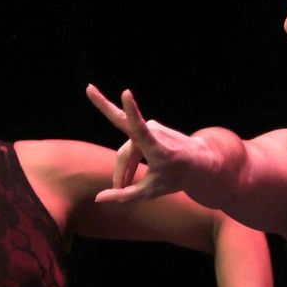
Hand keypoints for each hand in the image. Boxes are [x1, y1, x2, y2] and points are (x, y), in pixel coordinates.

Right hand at [85, 85, 218, 204]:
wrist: (198, 162)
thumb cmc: (176, 177)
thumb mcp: (151, 192)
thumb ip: (125, 196)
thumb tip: (98, 198)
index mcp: (155, 147)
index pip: (140, 128)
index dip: (131, 112)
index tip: (126, 93)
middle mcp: (153, 132)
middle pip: (122, 126)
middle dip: (103, 106)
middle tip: (88, 88)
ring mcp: (151, 127)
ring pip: (126, 150)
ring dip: (122, 168)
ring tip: (119, 188)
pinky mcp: (149, 127)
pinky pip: (132, 147)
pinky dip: (128, 163)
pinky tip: (128, 178)